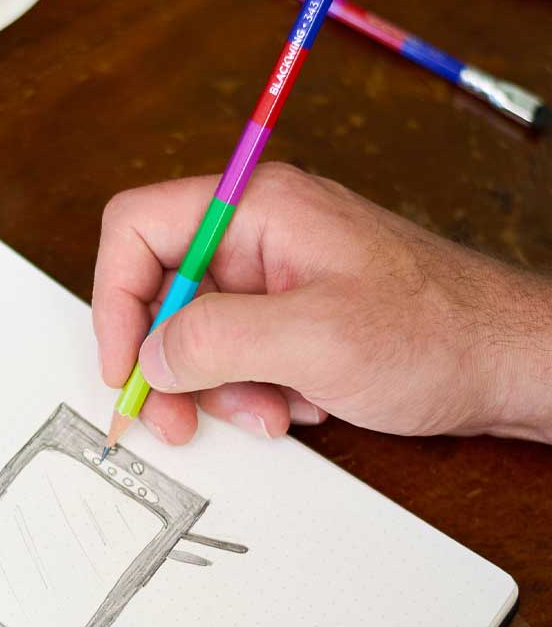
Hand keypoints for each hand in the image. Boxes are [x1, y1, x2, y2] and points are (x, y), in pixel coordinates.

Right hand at [93, 164, 551, 444]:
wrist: (511, 364)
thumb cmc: (438, 332)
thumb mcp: (315, 338)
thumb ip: (217, 340)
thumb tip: (149, 356)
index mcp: (255, 208)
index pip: (137, 227)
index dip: (114, 297)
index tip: (123, 366)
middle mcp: (256, 234)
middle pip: (160, 288)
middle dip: (164, 360)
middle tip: (172, 419)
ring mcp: (273, 276)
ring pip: (195, 332)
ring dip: (216, 385)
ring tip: (269, 412)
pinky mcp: (289, 314)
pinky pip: (235, 354)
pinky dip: (252, 390)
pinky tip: (299, 404)